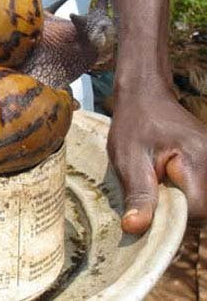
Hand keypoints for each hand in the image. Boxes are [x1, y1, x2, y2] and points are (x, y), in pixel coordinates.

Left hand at [108, 83, 206, 233]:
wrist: (146, 97)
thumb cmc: (134, 123)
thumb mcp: (127, 158)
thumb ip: (137, 193)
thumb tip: (136, 228)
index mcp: (197, 160)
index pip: (196, 211)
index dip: (170, 221)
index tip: (147, 216)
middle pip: (203, 212)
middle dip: (175, 216)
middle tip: (148, 203)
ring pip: (202, 206)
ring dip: (178, 208)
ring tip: (155, 191)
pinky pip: (200, 195)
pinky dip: (182, 200)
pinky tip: (165, 190)